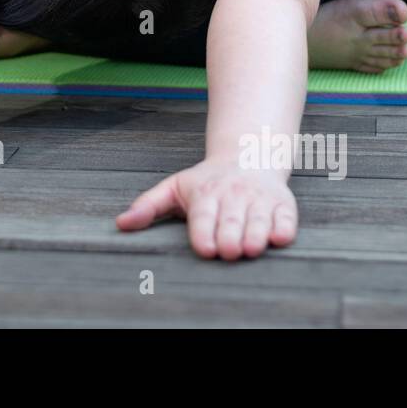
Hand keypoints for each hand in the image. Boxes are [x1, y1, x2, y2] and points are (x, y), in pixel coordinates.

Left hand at [116, 159, 297, 260]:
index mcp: (205, 193)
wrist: (248, 155)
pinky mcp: (283, 203)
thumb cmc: (206, 181)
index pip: (204, 215)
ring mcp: (259, 199)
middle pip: (232, 219)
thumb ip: (148, 205)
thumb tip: (120, 224)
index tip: (206, 249)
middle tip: (228, 252)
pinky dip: (284, 227)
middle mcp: (233, 195)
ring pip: (259, 218)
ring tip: (251, 249)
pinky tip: (280, 236)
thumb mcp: (174, 187)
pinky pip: (286, 216)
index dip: (204, 232)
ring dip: (256, 233)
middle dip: (230, 236)